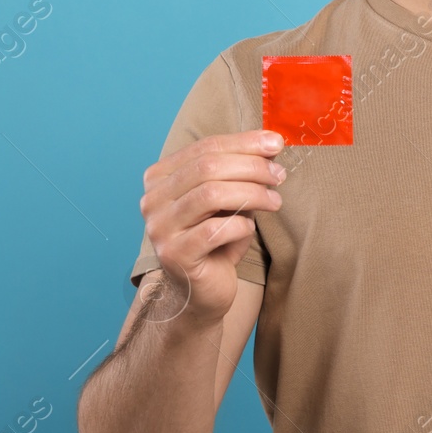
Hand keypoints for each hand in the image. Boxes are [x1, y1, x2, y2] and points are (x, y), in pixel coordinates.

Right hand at [139, 130, 284, 323]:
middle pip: (207, 167)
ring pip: (210, 195)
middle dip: (251, 167)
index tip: (277, 143)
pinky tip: (250, 228)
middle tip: (279, 175)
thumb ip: (240, 171)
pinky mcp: (174, 255)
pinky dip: (240, 224)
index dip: (244, 142)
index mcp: (161, 177)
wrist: (203, 290)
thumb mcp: (229, 198)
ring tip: (275, 201)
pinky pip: (214, 230)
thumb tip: (272, 143)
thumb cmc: (218, 239)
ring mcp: (159, 228)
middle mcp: (152, 200)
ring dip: (252, 193)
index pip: (205, 147)